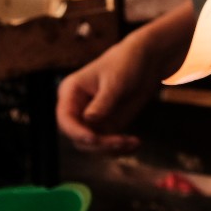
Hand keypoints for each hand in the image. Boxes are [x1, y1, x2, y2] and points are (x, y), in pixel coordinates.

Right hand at [56, 37, 166, 152]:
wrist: (145, 62)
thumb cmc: (126, 64)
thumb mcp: (115, 82)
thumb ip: (102, 102)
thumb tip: (88, 120)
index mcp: (71, 92)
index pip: (65, 118)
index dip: (76, 132)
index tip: (93, 139)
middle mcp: (77, 108)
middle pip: (77, 137)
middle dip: (99, 144)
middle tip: (121, 141)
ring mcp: (91, 119)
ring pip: (92, 146)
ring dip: (111, 149)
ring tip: (133, 142)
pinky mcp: (106, 126)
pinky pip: (107, 145)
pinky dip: (120, 149)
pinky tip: (135, 144)